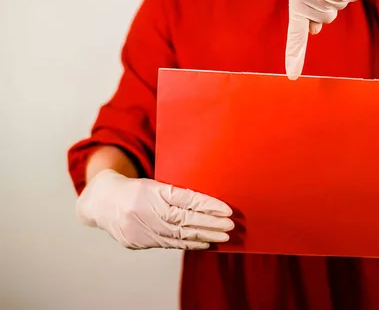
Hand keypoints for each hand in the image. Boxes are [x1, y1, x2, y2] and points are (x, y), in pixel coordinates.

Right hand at [76, 169, 233, 249]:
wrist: (100, 201)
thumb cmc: (133, 188)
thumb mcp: (153, 183)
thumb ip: (175, 192)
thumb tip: (207, 202)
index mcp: (151, 191)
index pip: (186, 199)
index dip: (208, 205)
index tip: (226, 210)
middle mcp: (146, 210)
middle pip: (185, 219)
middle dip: (210, 223)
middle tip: (230, 226)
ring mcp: (141, 228)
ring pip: (179, 234)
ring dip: (204, 236)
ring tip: (223, 237)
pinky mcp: (138, 242)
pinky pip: (169, 244)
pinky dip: (189, 244)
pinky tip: (204, 243)